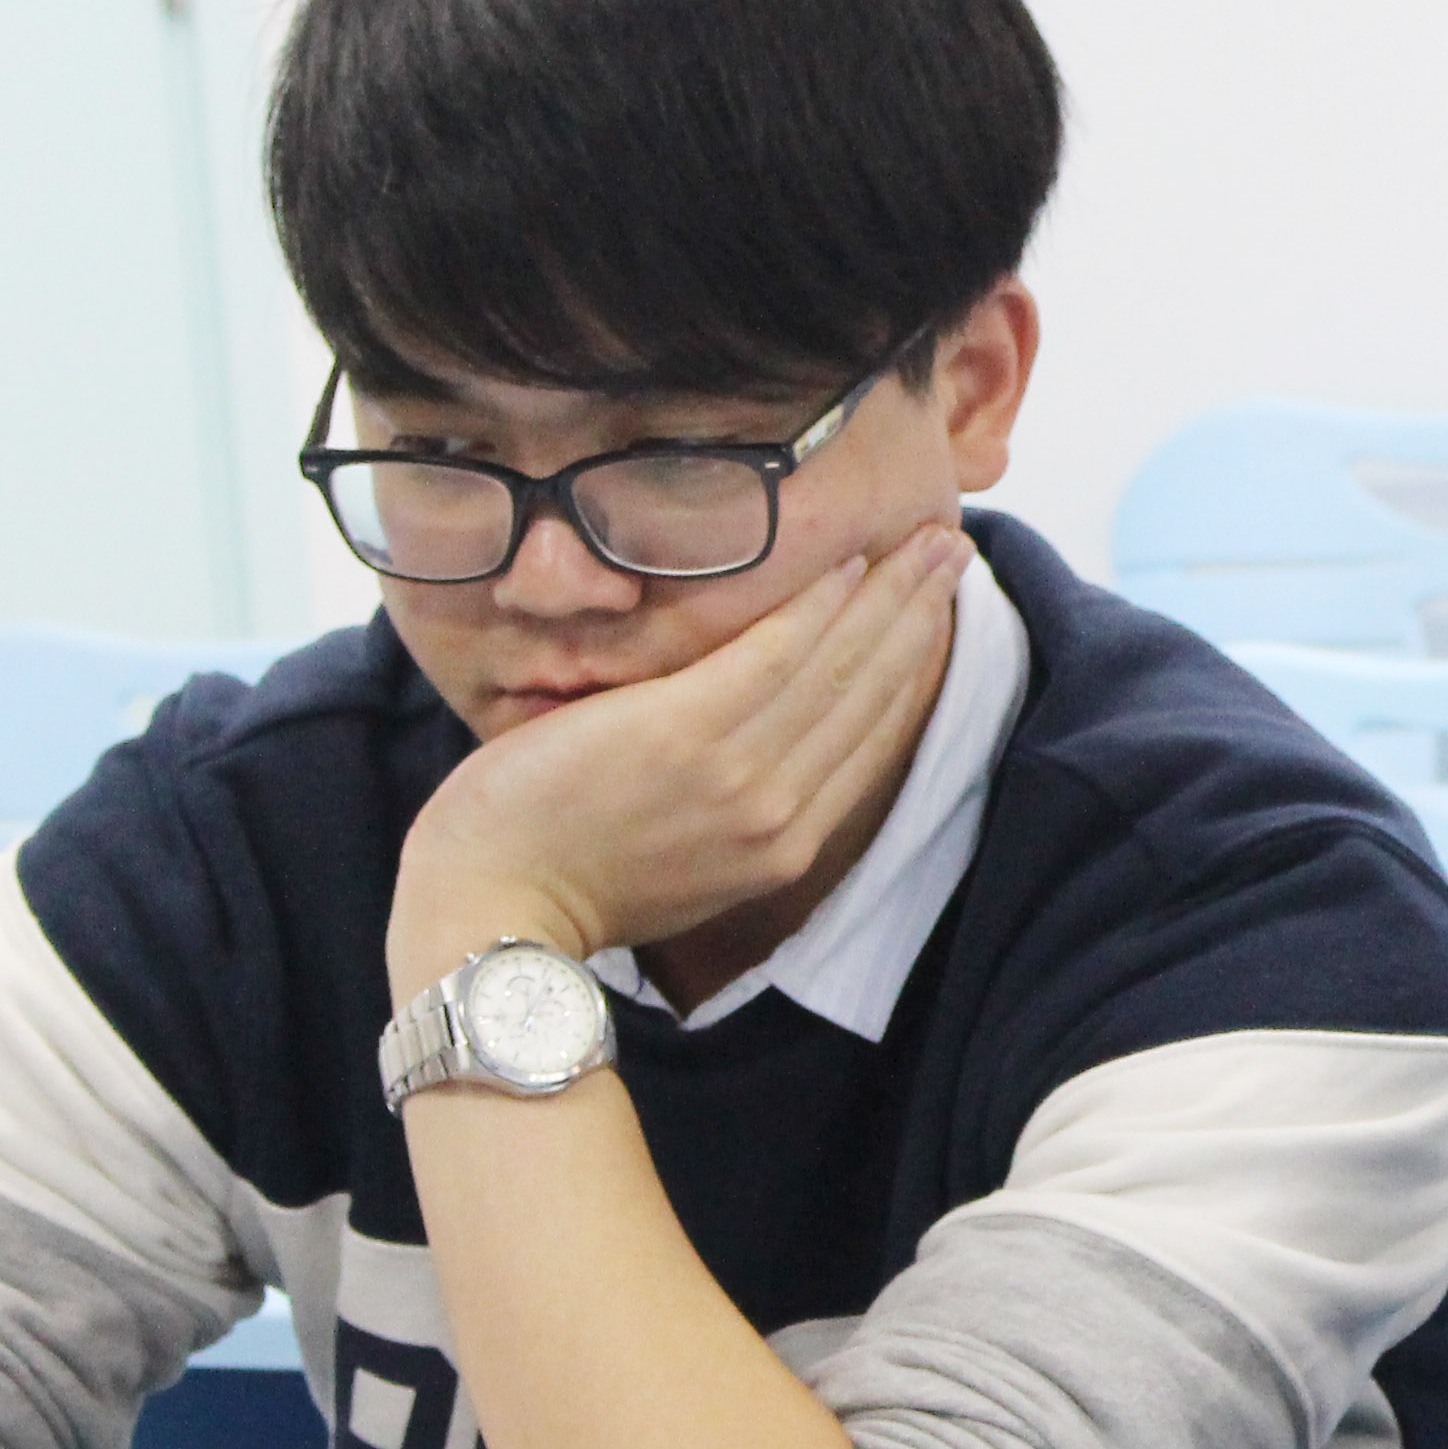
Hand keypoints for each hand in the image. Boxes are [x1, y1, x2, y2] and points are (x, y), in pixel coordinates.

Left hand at [389, 524, 970, 981]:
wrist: (495, 909)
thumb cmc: (562, 880)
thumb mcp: (678, 865)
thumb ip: (730, 812)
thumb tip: (751, 753)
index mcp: (780, 848)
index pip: (867, 743)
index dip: (908, 670)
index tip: (934, 614)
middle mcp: (777, 816)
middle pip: (869, 696)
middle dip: (919, 617)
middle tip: (952, 549)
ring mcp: (735, 777)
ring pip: (838, 668)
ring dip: (890, 595)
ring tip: (926, 540)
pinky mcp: (681, 734)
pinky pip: (774, 655)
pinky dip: (817, 606)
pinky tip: (847, 564)